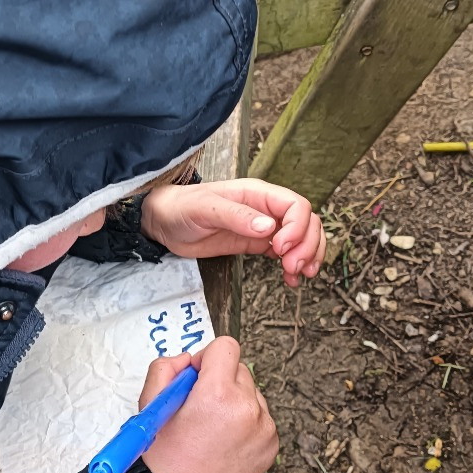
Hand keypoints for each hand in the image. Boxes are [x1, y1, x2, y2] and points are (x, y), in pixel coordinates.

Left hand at [140, 178, 325, 286]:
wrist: (165, 222)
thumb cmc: (181, 207)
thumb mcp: (205, 209)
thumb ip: (236, 216)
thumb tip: (268, 228)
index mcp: (258, 194)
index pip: (296, 206)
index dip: (297, 228)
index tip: (280, 248)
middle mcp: (265, 209)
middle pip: (307, 222)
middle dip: (307, 245)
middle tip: (293, 267)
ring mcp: (263, 227)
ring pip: (302, 237)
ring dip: (308, 255)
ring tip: (298, 275)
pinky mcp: (256, 243)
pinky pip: (286, 252)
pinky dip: (294, 264)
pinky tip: (291, 278)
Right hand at [140, 340, 276, 472]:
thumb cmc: (163, 459)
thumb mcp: (150, 404)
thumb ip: (166, 368)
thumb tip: (187, 360)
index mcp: (218, 394)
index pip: (226, 347)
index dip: (206, 357)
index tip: (196, 376)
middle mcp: (247, 409)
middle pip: (239, 370)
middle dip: (219, 381)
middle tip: (198, 407)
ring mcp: (264, 429)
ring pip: (251, 394)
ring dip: (234, 402)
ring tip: (211, 428)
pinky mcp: (271, 445)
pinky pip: (261, 418)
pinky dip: (245, 423)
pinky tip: (224, 441)